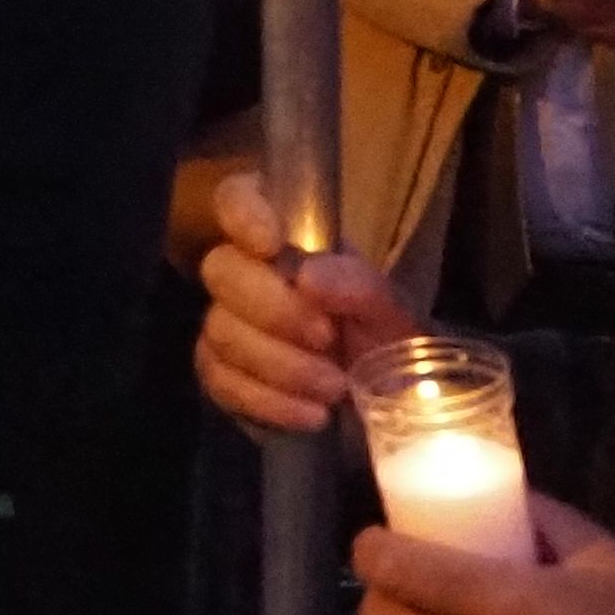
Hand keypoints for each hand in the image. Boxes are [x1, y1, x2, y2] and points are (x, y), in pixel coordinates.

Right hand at [192, 169, 417, 436]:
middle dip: (273, 309)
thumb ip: (361, 286)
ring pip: (219, 330)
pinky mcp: (223, 376)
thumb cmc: (392, 351)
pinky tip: (310, 415)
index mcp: (291, 240)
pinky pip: (218, 380)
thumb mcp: (396, 315)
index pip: (239, 197)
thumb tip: (308, 276)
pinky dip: (266, 401)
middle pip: (221, 269)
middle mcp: (251, 275)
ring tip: (334, 388)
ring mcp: (230, 325)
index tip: (270, 244)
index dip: (243, 213)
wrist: (390, 417)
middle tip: (327, 338)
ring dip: (279, 364)